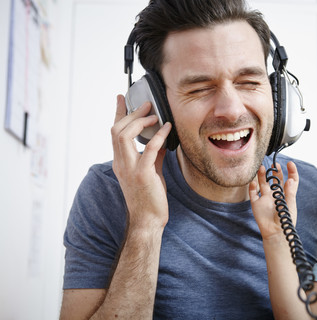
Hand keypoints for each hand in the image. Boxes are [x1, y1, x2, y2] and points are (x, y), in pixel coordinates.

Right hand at [111, 95, 171, 227]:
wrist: (148, 221)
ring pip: (124, 136)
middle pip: (117, 130)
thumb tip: (160, 141)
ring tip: (154, 115)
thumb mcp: (150, 172)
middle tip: (146, 104)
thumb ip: (152, 156)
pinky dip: (158, 136)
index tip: (121, 98)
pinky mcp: (142, 175)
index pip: (114, 133)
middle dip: (130, 113)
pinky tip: (167, 128)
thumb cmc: (149, 198)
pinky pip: (149, 150)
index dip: (118, 114)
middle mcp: (120, 164)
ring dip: (140, 122)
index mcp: (120, 163)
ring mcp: (129, 169)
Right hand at [249, 161, 298, 240]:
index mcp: (286, 195)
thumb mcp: (290, 205)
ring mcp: (265, 199)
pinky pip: (253, 193)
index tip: (290, 163)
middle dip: (276, 171)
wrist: (275, 233)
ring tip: (262, 168)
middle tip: (275, 164)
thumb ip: (290, 192)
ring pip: (263, 184)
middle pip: (276, 180)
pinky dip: (252, 187)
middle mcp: (276, 195)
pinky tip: (254, 183)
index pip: (291, 180)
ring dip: (262, 176)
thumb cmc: (285, 220)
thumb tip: (290, 179)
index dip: (291, 171)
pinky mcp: (257, 204)